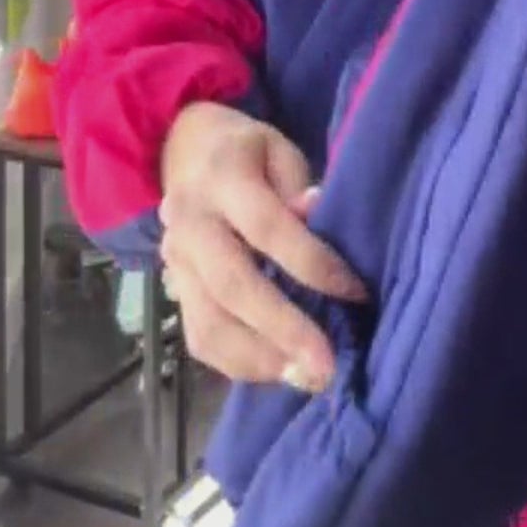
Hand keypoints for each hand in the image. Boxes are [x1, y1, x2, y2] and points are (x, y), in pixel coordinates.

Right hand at [159, 101, 365, 387]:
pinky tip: (279, 370)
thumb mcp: (278, 148)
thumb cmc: (247, 151)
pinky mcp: (172, 289)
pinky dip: (239, 362)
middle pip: (233, 285)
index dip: (312, 264)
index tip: (355, 293)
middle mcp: (190, 223)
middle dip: (284, 330)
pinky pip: (199, 337)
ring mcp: (174, 261)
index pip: (268, 228)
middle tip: (326, 365)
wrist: (181, 150)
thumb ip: (296, 184)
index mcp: (222, 178)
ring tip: (306, 378)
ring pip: (208, 323)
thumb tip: (314, 214)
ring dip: (260, 358)